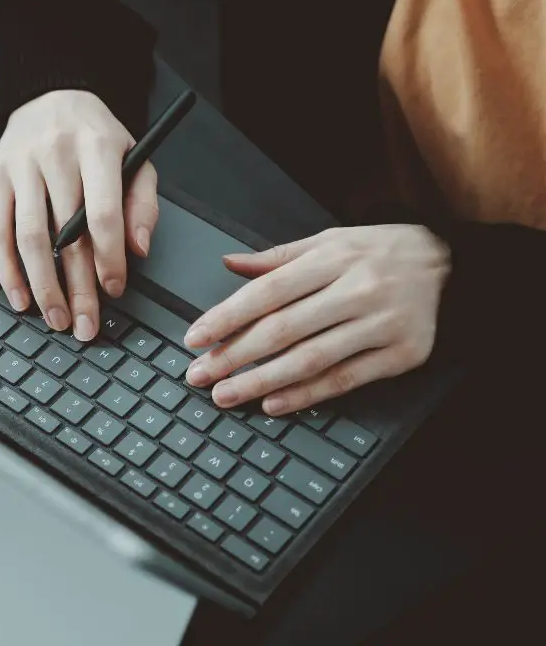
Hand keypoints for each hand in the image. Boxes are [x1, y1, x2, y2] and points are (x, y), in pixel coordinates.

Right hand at [0, 90, 159, 341]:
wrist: (49, 95)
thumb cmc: (95, 136)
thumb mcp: (134, 157)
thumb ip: (142, 203)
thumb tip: (137, 249)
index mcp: (96, 147)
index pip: (102, 213)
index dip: (109, 257)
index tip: (114, 289)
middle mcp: (55, 154)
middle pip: (65, 234)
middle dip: (76, 286)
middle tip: (84, 323)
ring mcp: (20, 165)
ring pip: (29, 237)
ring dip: (42, 285)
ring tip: (55, 317)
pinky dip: (7, 269)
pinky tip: (20, 296)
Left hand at [184, 225, 449, 414]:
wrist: (449, 264)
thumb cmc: (378, 252)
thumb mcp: (328, 241)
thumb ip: (277, 258)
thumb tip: (228, 263)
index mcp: (332, 259)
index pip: (267, 292)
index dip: (227, 317)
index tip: (195, 338)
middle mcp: (356, 291)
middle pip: (283, 330)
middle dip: (234, 356)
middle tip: (200, 375)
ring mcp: (381, 325)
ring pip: (311, 360)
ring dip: (262, 381)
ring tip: (226, 395)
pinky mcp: (401, 354)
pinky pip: (345, 379)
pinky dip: (307, 395)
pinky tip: (274, 403)